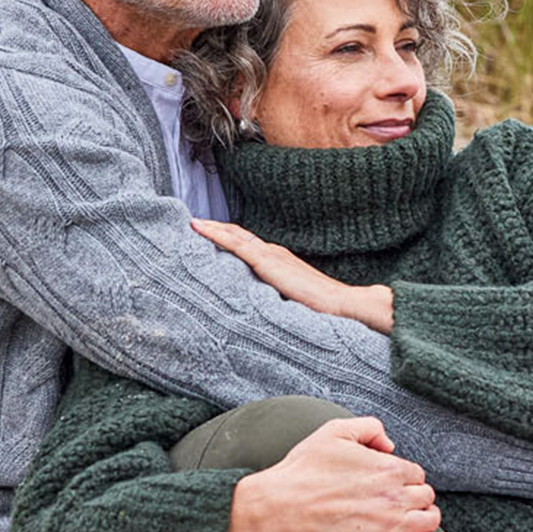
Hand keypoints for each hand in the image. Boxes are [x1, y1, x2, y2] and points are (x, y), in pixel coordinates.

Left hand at [193, 219, 392, 331]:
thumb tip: (265, 308)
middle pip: (238, 234)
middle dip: (215, 227)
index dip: (228, 236)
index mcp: (280, 260)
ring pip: (233, 234)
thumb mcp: (294, 299)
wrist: (341, 304)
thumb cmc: (323, 308)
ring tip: (191, 222)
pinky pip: (234, 243)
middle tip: (193, 223)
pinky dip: (215, 233)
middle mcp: (274, 252)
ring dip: (211, 227)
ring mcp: (270, 254)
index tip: (207, 233)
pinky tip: (198, 227)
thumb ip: (279, 296)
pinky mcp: (266, 260)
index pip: (248, 244)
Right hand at [224, 417, 448, 531]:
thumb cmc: (306, 467)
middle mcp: (395, 496)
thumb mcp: (336, 430)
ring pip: (429, 520)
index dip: (406, 475)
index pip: (416, 472)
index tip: (393, 479)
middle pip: (426, 495)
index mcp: (388, 468)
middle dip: (417, 494)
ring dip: (428, 516)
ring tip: (418, 515)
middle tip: (401, 497)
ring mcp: (389, 524)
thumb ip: (370, 427)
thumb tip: (390, 444)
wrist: (283, 504)